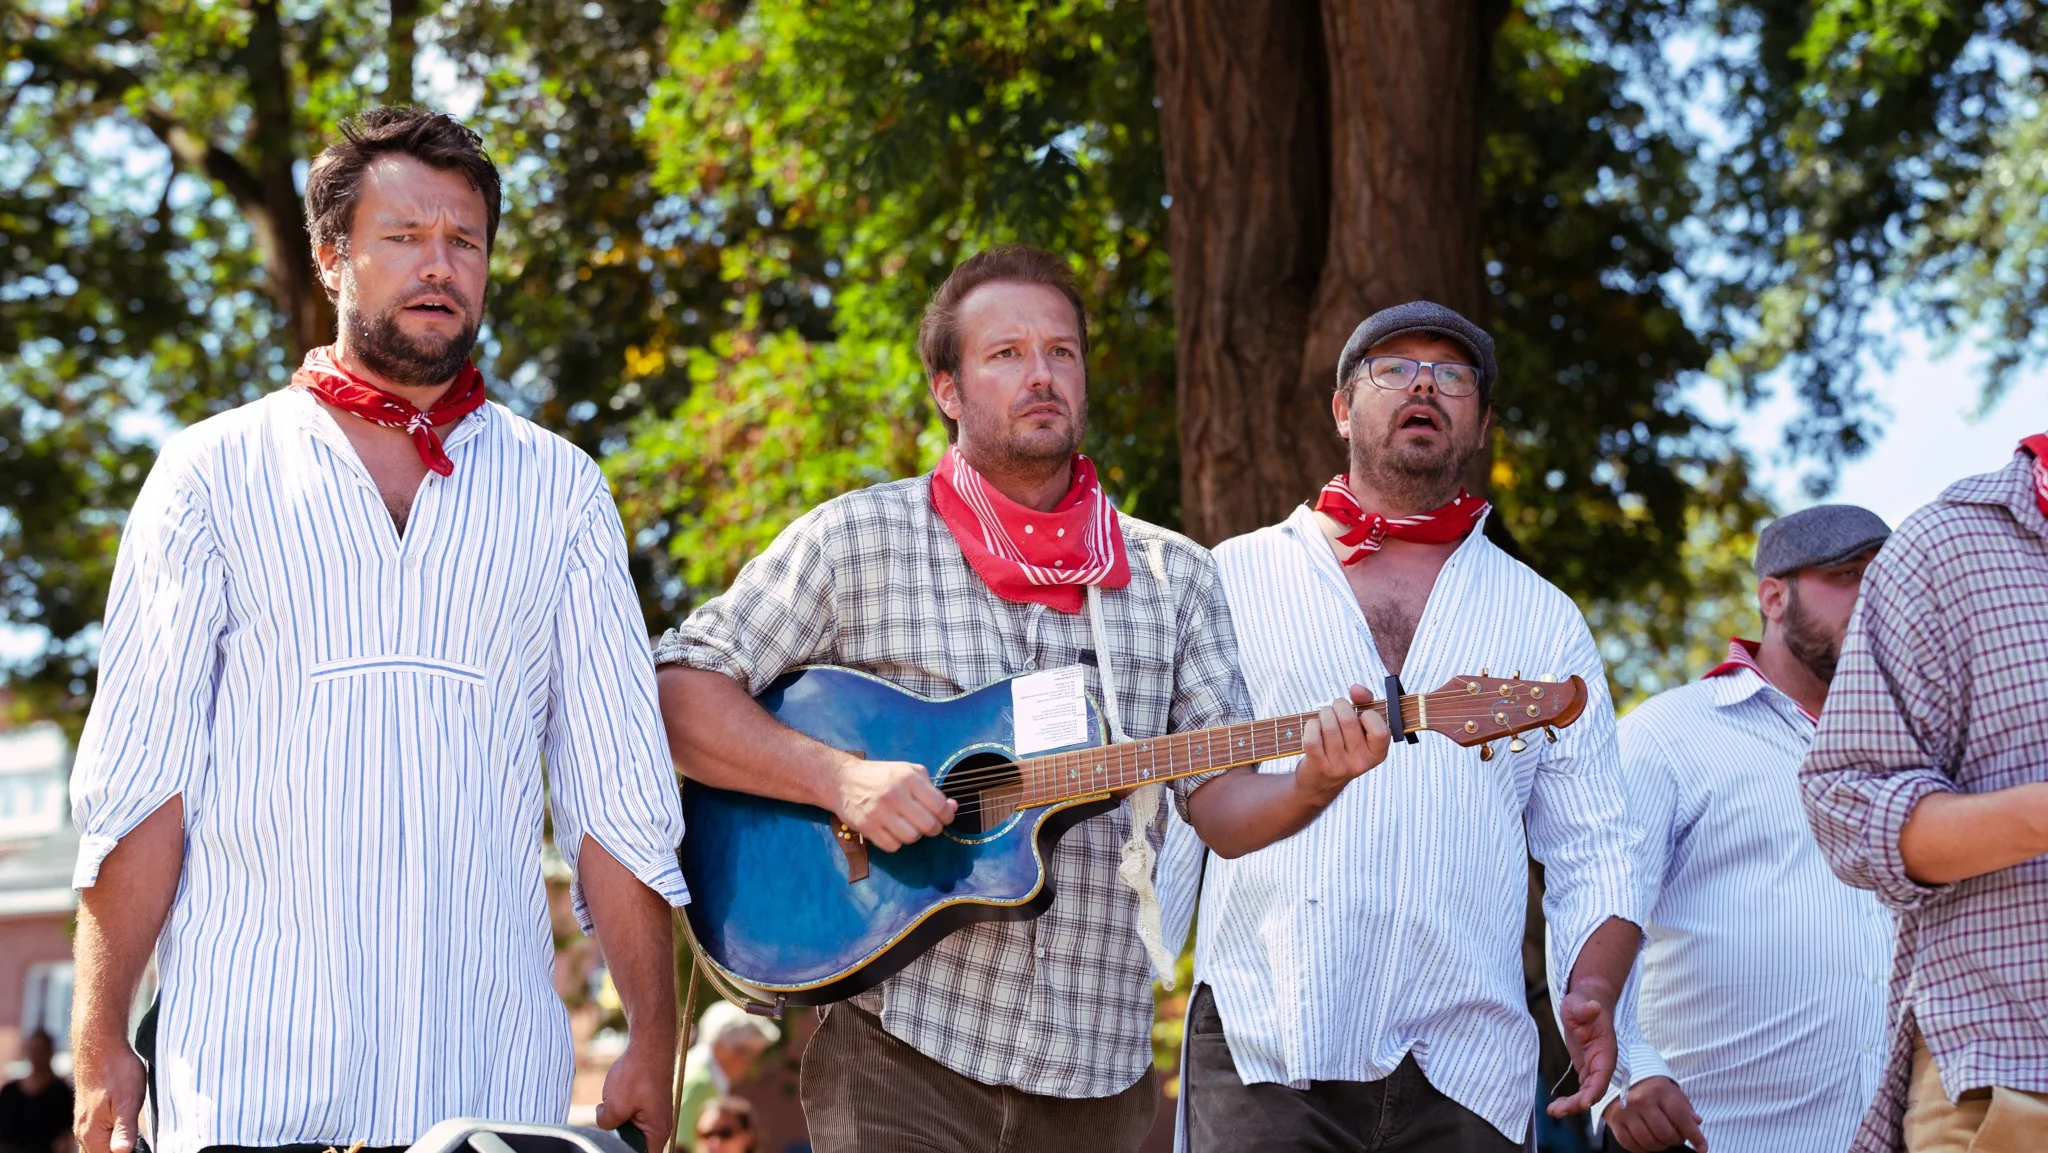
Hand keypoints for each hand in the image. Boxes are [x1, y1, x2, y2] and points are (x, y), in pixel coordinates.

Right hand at [72, 1036, 145, 1152]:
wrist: (100, 1047)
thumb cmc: (116, 1072)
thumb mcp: (128, 1101)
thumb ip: (125, 1130)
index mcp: (92, 1135)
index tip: (145, 1148)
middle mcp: (84, 1133)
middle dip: (123, 1152)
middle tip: (142, 1141)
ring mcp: (85, 1124)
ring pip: (100, 1147)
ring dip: (117, 1146)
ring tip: (139, 1140)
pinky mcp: (90, 1116)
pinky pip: (99, 1137)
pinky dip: (112, 1139)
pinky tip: (127, 1133)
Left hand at [595, 1039, 674, 1152]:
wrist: (649, 1044)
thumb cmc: (637, 1074)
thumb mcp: (615, 1105)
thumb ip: (606, 1124)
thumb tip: (604, 1124)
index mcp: (657, 1133)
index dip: (623, 1152)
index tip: (612, 1141)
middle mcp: (659, 1127)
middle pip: (633, 1145)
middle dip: (617, 1135)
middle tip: (609, 1118)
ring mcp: (654, 1115)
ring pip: (628, 1129)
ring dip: (616, 1120)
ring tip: (613, 1101)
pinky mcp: (646, 1104)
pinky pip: (629, 1116)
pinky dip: (619, 1108)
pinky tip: (615, 1093)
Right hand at [834, 757, 954, 851]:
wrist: (842, 780)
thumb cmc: (880, 776)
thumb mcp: (907, 771)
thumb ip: (931, 788)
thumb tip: (952, 807)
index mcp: (908, 778)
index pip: (939, 806)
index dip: (948, 815)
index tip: (945, 817)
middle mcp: (894, 795)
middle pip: (928, 826)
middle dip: (934, 828)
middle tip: (928, 824)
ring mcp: (879, 812)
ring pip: (912, 838)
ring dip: (914, 835)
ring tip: (908, 825)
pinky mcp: (867, 827)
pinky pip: (892, 846)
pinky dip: (896, 842)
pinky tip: (892, 831)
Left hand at [1294, 685, 1390, 804]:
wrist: (1322, 780)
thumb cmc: (1344, 744)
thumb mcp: (1361, 727)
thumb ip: (1365, 702)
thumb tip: (1356, 689)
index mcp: (1377, 753)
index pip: (1380, 730)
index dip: (1369, 715)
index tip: (1361, 714)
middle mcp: (1361, 762)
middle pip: (1349, 721)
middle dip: (1339, 706)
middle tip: (1336, 709)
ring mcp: (1340, 766)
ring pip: (1329, 726)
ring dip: (1324, 714)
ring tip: (1324, 717)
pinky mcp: (1320, 766)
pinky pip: (1313, 737)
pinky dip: (1311, 726)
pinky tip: (1313, 726)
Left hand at [1547, 984, 1618, 1117]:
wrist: (1587, 1002)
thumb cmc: (1584, 1002)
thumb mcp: (1579, 1003)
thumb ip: (1586, 1008)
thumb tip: (1593, 1006)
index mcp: (1606, 1051)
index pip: (1603, 1076)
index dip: (1594, 1091)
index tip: (1583, 1102)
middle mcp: (1603, 1063)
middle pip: (1594, 1090)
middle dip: (1578, 1103)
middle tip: (1558, 1111)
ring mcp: (1595, 1067)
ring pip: (1587, 1093)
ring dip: (1572, 1105)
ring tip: (1553, 1112)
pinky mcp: (1586, 1068)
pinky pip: (1581, 1090)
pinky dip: (1571, 1100)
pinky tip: (1556, 1107)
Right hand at [1603, 1076, 1706, 1151]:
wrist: (1620, 1077)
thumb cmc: (1651, 1088)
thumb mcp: (1671, 1092)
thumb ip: (1685, 1108)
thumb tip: (1696, 1122)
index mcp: (1659, 1091)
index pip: (1681, 1118)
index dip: (1695, 1136)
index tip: (1703, 1148)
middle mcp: (1641, 1100)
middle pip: (1666, 1134)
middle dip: (1675, 1140)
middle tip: (1675, 1136)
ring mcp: (1626, 1112)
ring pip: (1649, 1142)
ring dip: (1659, 1145)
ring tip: (1661, 1139)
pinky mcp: (1615, 1121)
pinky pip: (1631, 1145)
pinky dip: (1642, 1148)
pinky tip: (1647, 1141)